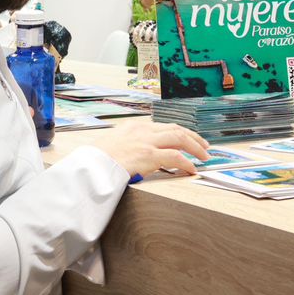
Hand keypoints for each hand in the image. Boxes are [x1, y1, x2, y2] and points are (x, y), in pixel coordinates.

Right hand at [91, 120, 208, 177]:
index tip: (188, 138)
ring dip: (195, 148)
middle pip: (175, 129)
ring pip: (180, 138)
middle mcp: (142, 130)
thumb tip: (137, 154)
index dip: (180, 132)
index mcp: (134, 127)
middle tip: (204, 146)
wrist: (88, 166)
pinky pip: (175, 156)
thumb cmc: (96, 160)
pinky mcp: (148, 154)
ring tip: (204, 157)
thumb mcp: (112, 145)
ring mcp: (146, 141)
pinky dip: (187, 162)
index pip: (163, 126)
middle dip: (193, 137)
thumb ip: (128, 145)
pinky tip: (192, 168)